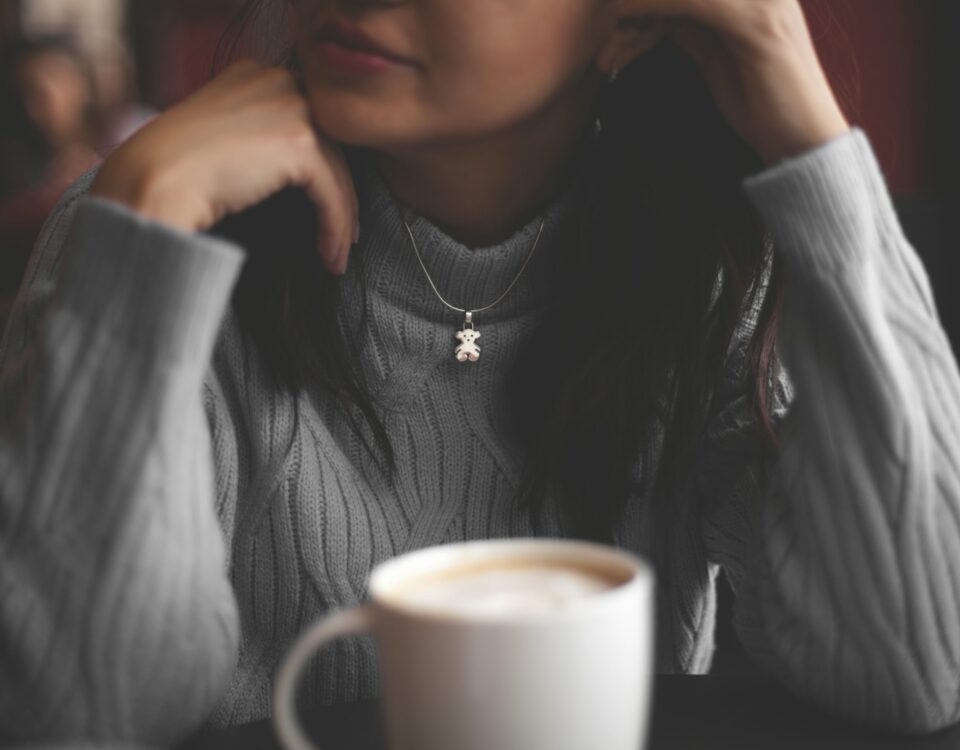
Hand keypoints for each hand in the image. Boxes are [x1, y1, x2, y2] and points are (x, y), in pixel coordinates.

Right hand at [90, 59, 356, 274]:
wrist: (153, 180)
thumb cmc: (175, 170)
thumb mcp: (222, 136)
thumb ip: (256, 136)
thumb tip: (290, 169)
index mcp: (257, 74)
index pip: (308, 122)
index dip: (322, 167)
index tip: (326, 202)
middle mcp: (277, 80)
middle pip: (329, 145)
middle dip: (338, 193)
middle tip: (343, 234)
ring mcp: (290, 107)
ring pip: (337, 171)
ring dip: (340, 219)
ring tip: (335, 254)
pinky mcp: (299, 142)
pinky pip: (333, 193)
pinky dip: (336, 227)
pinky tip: (330, 255)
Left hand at [615, 0, 850, 165]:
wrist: (800, 137)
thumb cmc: (759, 101)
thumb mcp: (715, 53)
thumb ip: (691, 25)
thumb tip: (656, 14)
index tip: (610, 0)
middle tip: (598, 1)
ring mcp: (762, 1)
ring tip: (604, 7)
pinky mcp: (756, 24)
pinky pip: (696, 4)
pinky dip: (656, 7)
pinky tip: (622, 13)